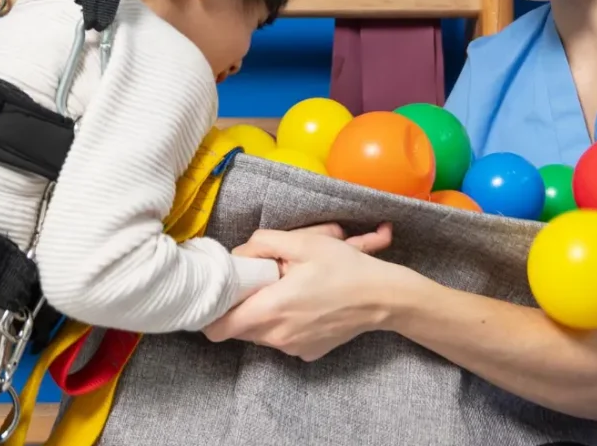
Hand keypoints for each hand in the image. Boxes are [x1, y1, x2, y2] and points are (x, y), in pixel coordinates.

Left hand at [204, 223, 397, 360]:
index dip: (213, 312)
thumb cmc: (344, 268)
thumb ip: (262, 243)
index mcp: (271, 309)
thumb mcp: (304, 242)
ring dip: (264, 314)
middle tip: (260, 284)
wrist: (383, 298)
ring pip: (260, 334)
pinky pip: (282, 339)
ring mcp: (292, 348)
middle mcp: (277, 336)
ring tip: (287, 291)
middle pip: (238, 329)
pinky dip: (285, 325)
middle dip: (242, 307)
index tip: (223, 294)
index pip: (217, 329)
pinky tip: (305, 306)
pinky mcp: (307, 353)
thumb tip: (237, 255)